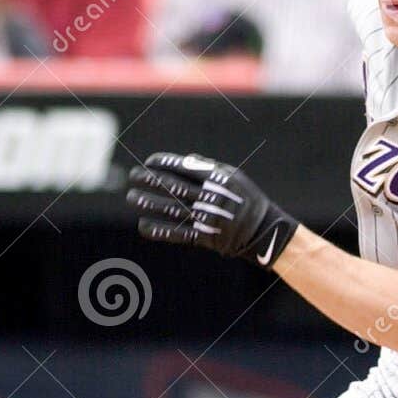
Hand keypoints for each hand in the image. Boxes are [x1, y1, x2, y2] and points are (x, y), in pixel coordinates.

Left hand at [126, 153, 297, 267]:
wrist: (265, 231)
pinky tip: (144, 226)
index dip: (165, 164)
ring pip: (173, 209)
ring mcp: (207, 218)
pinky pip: (179, 234)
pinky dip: (160, 230)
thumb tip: (188, 160)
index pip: (186, 168)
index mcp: (218, 180)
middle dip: (151, 180)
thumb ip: (211, 168)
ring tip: (132, 197)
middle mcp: (211, 197)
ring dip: (150, 203)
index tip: (149, 162)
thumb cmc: (249, 200)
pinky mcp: (206, 237)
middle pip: (175, 187)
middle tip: (133, 176)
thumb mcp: (236, 178)